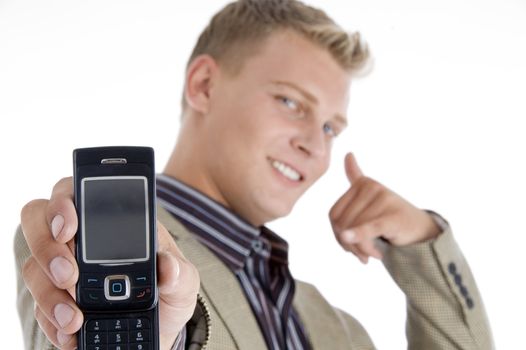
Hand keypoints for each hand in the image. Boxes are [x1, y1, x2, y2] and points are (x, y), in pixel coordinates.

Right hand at [20, 177, 199, 349]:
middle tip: (70, 276)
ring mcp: (63, 268)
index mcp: (113, 221)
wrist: (159, 329)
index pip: (77, 193)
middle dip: (48, 247)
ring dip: (49, 293)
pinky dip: (51, 321)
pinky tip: (71, 334)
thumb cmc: (169, 291)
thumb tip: (168, 267)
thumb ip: (179, 272)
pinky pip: (38, 306)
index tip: (69, 227)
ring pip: (34, 266)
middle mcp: (81, 238)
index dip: (64, 203)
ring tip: (75, 317)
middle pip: (40, 221)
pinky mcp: (55, 300)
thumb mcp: (183, 281)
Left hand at [329, 153, 441, 263]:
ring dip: (361, 249)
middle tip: (362, 254)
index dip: (337, 234)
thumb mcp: (368, 203)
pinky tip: (368, 253)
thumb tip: (347, 157)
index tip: (350, 243)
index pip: (334, 214)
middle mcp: (372, 187)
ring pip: (355, 229)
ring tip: (372, 254)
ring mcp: (384, 199)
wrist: (420, 229)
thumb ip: (355, 181)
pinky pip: (370, 228)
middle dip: (348, 244)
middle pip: (343, 223)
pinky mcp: (393, 215)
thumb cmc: (388, 218)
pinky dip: (360, 237)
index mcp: (362, 184)